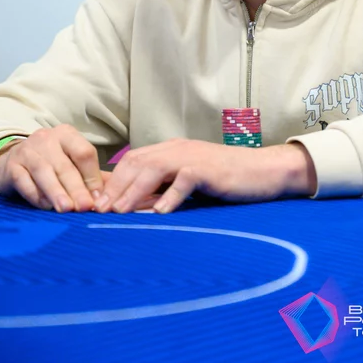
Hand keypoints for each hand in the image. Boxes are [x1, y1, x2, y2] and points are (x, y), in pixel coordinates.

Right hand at [0, 125, 104, 211]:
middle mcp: (47, 138)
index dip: (92, 176)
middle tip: (84, 207)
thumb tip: (113, 194)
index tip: (98, 198)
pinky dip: (36, 195)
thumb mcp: (71, 162)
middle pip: (65, 165)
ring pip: (44, 172)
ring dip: (57, 192)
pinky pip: (24, 181)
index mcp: (67, 135)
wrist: (12, 161)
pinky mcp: (11, 166)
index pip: (84, 153)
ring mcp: (27, 151)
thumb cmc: (50, 163)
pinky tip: (46, 206)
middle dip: (76, 188)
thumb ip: (92, 176)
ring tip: (66, 208)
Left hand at [94, 139, 314, 213]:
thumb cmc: (228, 180)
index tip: (97, 203)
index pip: (134, 160)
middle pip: (137, 162)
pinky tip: (159, 212)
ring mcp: (194, 157)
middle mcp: (178, 149)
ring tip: (118, 212)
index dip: (113, 180)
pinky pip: (184, 180)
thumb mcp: (192, 181)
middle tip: (98, 210)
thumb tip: (138, 207)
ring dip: (133, 191)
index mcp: (172, 150)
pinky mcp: (210, 170)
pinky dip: (170, 196)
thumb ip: (167, 187)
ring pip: (154, 168)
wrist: (265, 171)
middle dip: (116, 187)